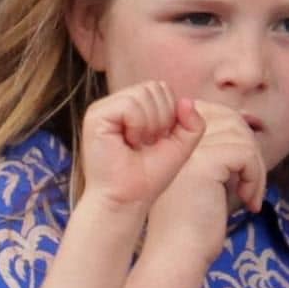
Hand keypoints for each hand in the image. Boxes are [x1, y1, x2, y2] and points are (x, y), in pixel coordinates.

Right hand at [80, 81, 205, 212]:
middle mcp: (117, 104)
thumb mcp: (180, 147)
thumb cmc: (148, 178)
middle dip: (162, 119)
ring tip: (137, 145)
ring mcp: (104, 108)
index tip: (158, 141)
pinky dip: (138, 126)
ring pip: (143, 94)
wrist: (127, 200)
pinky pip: (130, 105)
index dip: (170, 115)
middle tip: (147, 144)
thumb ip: (192, 124)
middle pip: (154, 86)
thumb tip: (187, 100)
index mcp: (134, 107)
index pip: (162, 89)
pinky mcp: (96, 115)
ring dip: (149, 124)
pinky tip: (129, 143)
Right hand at [143, 101, 266, 268]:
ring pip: (242, 136)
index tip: (241, 171)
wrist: (177, 257)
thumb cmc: (191, 226)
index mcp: (171, 139)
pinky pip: (246, 154)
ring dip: (256, 168)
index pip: (214, 113)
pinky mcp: (203, 163)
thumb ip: (218, 151)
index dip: (236, 136)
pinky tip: (248, 202)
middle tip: (251, 184)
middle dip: (250, 150)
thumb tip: (247, 127)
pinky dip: (255, 177)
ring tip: (250, 196)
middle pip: (230, 119)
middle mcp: (175, 139)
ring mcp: (188, 149)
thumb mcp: (204, 179)